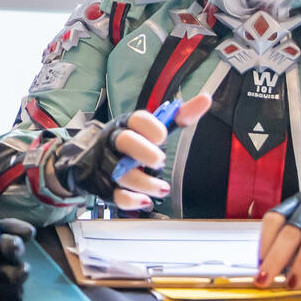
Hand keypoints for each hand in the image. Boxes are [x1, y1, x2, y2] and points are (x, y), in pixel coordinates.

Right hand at [60, 93, 211, 211]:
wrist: (94, 161)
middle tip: (159, 161)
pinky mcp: (106, 187)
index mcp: (128, 124)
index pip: (137, 118)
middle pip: (125, 141)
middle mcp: (115, 141)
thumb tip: (206, 98)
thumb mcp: (154, 128)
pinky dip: (130, 200)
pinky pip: (115, 195)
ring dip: (145, 183)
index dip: (151, 127)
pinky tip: (144, 202)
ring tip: (163, 189)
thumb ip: (180, 116)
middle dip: (144, 151)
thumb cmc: (134, 142)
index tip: (163, 137)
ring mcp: (108, 164)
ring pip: (122, 172)